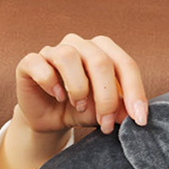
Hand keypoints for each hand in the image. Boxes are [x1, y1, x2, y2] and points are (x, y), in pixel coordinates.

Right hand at [15, 33, 147, 134]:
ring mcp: (54, 50)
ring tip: (79, 106)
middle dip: (106, 98)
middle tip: (105, 124)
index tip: (139, 119)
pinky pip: (39, 64)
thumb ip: (118, 109)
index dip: (135, 92)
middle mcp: (80, 45)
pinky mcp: (30, 62)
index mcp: (104, 51)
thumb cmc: (82, 110)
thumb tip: (133, 116)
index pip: (125, 65)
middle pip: (100, 61)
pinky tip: (58, 96)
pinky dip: (50, 82)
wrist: (50, 120)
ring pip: (68, 57)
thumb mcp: (105, 113)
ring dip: (78, 88)